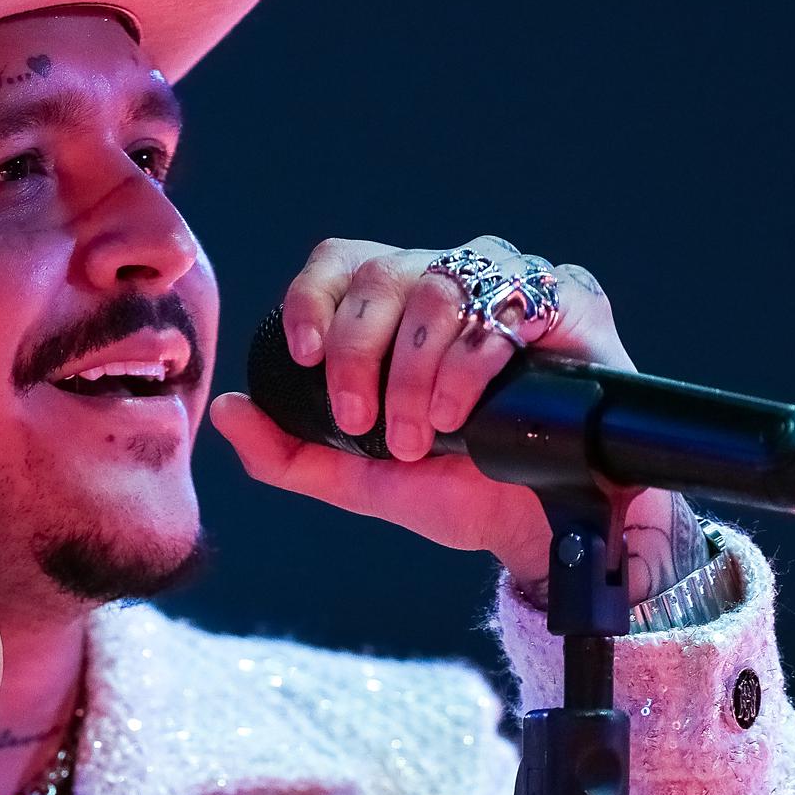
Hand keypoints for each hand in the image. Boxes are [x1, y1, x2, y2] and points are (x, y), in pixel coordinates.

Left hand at [208, 236, 708, 603]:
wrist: (535, 533)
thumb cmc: (456, 491)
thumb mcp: (360, 479)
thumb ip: (288, 452)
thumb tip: (224, 410)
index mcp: (400, 303)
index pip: (343, 262)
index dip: (314, 298)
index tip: (303, 356)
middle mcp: (455, 280)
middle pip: (386, 272)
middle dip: (360, 352)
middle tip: (365, 424)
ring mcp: (514, 286)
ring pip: (442, 285)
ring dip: (415, 368)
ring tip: (419, 433)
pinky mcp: (570, 304)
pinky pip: (509, 307)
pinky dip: (470, 362)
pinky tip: (461, 411)